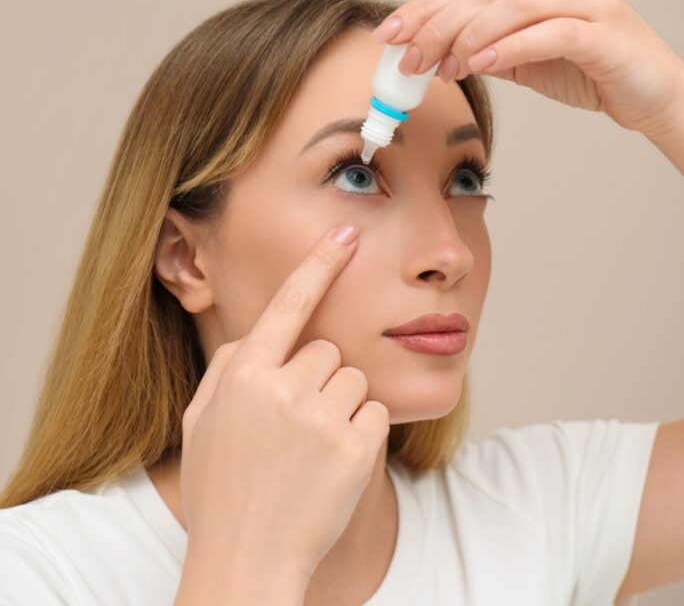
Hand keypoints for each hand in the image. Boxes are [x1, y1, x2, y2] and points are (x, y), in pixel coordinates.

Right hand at [178, 223, 389, 580]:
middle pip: (326, 352)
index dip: (317, 265)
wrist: (248, 559)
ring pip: (354, 381)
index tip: (344, 232)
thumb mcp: (201, 426)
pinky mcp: (356, 445)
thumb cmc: (224, 492)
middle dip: (318, 382)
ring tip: (311, 451)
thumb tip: (254, 336)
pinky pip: (374, 412)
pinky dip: (361, 434)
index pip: (286, 305)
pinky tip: (332, 465)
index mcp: (241, 378)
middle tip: (295, 430)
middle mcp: (281, 389)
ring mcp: (320, 417)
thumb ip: (226, 372)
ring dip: (341, 407)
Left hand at [373, 0, 683, 138]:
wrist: (654, 97)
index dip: (427, 7)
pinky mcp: (605, 29)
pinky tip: (480, 66)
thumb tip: (433, 54)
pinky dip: (509, 48)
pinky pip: (548, 32)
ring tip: (440, 67)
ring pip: (514, 5)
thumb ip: (489, 47)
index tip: (390, 32)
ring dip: (468, 38)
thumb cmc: (593, 73)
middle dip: (439, 25)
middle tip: (407, 58)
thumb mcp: (528, 58)